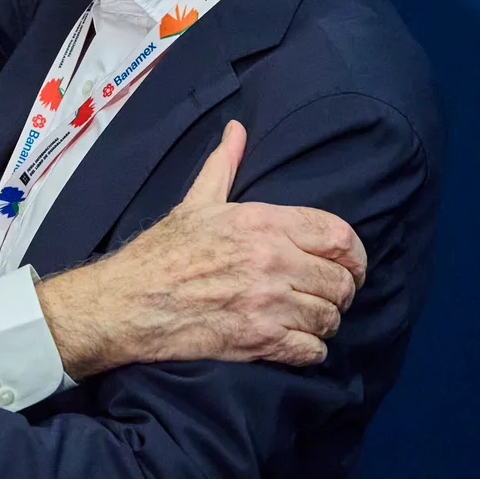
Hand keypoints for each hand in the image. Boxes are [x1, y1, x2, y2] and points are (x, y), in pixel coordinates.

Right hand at [36, 120, 366, 377]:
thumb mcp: (194, 203)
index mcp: (262, 222)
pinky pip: (311, 350)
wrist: (126, 303)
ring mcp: (266, 303)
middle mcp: (271, 260)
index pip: (338, 236)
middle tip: (329, 297)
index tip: (349, 265)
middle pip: (340, 281)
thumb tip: (237, 129)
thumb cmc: (159, 254)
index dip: (353, 254)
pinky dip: (310, 350)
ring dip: (325, 321)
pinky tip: (296, 343)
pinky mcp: (258, 340)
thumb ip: (224, 165)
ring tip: (310, 320)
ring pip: (330, 317)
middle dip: (342, 291)